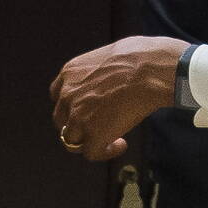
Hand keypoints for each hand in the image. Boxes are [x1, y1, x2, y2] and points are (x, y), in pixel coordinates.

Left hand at [50, 36, 186, 161]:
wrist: (149, 70)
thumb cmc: (140, 57)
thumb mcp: (108, 54)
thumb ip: (100, 69)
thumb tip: (114, 73)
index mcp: (70, 73)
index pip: (58, 95)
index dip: (72, 105)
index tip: (88, 108)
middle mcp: (67, 95)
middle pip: (61, 119)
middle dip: (78, 124)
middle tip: (100, 126)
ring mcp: (77, 116)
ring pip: (71, 140)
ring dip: (89, 141)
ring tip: (112, 138)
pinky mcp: (93, 134)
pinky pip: (92, 153)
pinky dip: (106, 152)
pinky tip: (121, 144)